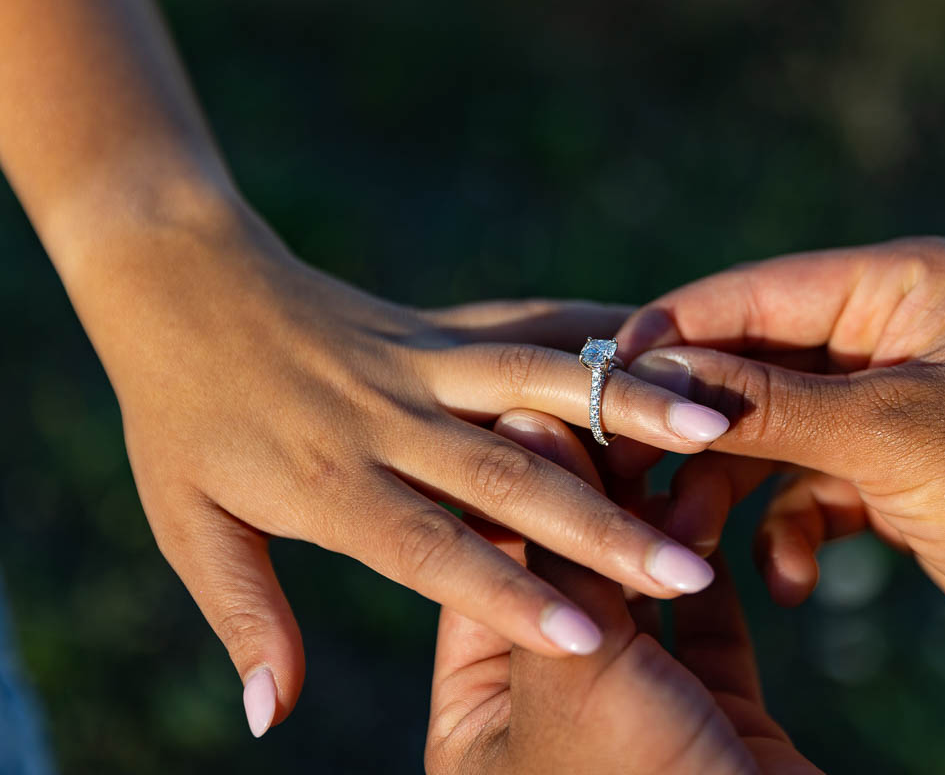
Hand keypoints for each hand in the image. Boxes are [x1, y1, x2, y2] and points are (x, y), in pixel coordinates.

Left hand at [69, 202, 728, 734]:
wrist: (179, 281)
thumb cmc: (181, 419)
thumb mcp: (188, 526)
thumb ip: (245, 617)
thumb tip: (272, 718)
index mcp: (328, 482)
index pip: (430, 548)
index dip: (508, 597)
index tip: (590, 639)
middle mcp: (387, 419)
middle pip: (507, 475)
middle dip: (603, 526)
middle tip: (686, 568)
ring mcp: (420, 361)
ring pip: (537, 382)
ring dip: (624, 406)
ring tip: (711, 426)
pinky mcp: (442, 322)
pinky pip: (530, 322)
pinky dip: (602, 330)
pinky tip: (673, 339)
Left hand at [427, 410, 818, 774]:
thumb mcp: (573, 673)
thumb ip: (550, 550)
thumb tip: (520, 422)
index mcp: (475, 715)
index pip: (480, 566)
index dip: (517, 479)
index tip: (551, 394)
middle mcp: (548, 709)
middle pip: (565, 570)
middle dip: (598, 489)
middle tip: (625, 400)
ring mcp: (634, 714)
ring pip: (641, 591)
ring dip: (662, 522)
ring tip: (681, 440)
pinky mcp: (714, 718)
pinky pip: (709, 626)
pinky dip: (716, 567)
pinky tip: (721, 497)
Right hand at [616, 237, 944, 679]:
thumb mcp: (890, 438)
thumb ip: (768, 405)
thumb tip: (657, 377)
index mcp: (898, 286)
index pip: (755, 294)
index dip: (673, 332)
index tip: (601, 378)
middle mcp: (882, 333)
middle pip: (749, 367)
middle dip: (695, 431)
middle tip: (631, 479)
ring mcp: (879, 402)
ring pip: (766, 433)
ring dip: (728, 492)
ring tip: (691, 547)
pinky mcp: (880, 465)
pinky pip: (802, 487)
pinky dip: (787, 533)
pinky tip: (791, 582)